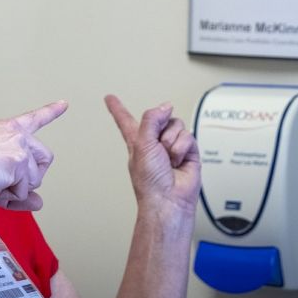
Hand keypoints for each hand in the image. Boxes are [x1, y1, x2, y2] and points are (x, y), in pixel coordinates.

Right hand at [0, 101, 66, 210]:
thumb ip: (18, 192)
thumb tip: (39, 203)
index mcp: (5, 129)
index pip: (33, 119)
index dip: (51, 111)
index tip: (64, 103)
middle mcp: (15, 133)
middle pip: (45, 157)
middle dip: (33, 176)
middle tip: (10, 184)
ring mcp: (18, 145)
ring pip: (35, 179)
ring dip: (17, 189)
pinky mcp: (18, 161)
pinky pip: (23, 191)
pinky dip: (9, 196)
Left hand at [104, 95, 200, 214]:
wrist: (168, 200)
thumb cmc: (149, 180)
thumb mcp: (141, 143)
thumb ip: (151, 119)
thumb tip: (166, 107)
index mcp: (136, 140)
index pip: (125, 119)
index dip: (117, 108)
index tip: (109, 97)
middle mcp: (153, 141)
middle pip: (160, 117)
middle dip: (160, 130)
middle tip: (158, 148)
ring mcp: (171, 146)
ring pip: (176, 125)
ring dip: (171, 142)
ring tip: (168, 159)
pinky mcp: (188, 151)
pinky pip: (188, 136)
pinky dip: (183, 149)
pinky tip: (178, 162)